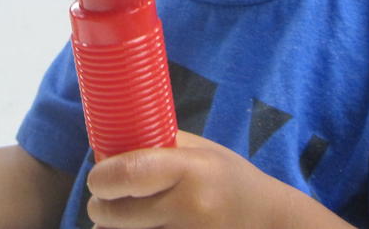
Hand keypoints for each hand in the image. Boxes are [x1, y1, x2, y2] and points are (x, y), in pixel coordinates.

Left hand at [86, 131, 292, 228]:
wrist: (271, 223)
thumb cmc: (230, 181)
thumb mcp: (202, 153)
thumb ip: (158, 147)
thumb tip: (109, 148)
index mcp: (192, 170)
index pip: (129, 173)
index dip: (102, 178)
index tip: (98, 177)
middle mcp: (190, 208)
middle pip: (117, 215)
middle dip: (100, 208)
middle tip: (103, 200)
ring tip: (123, 219)